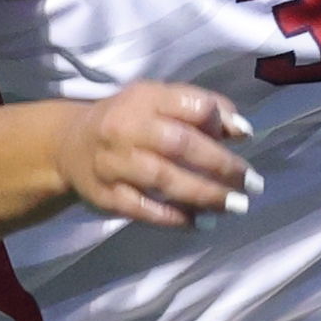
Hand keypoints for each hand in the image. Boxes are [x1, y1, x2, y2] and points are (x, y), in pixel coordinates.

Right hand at [50, 82, 252, 229]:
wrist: (68, 146)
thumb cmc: (128, 120)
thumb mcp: (159, 101)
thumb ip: (200, 108)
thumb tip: (242, 130)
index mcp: (144, 98)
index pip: (187, 103)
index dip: (218, 119)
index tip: (245, 136)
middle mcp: (125, 128)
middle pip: (178, 144)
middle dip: (220, 164)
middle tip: (252, 182)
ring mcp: (112, 163)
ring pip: (162, 179)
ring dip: (203, 195)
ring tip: (235, 206)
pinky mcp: (105, 195)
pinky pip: (142, 209)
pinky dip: (174, 217)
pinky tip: (201, 223)